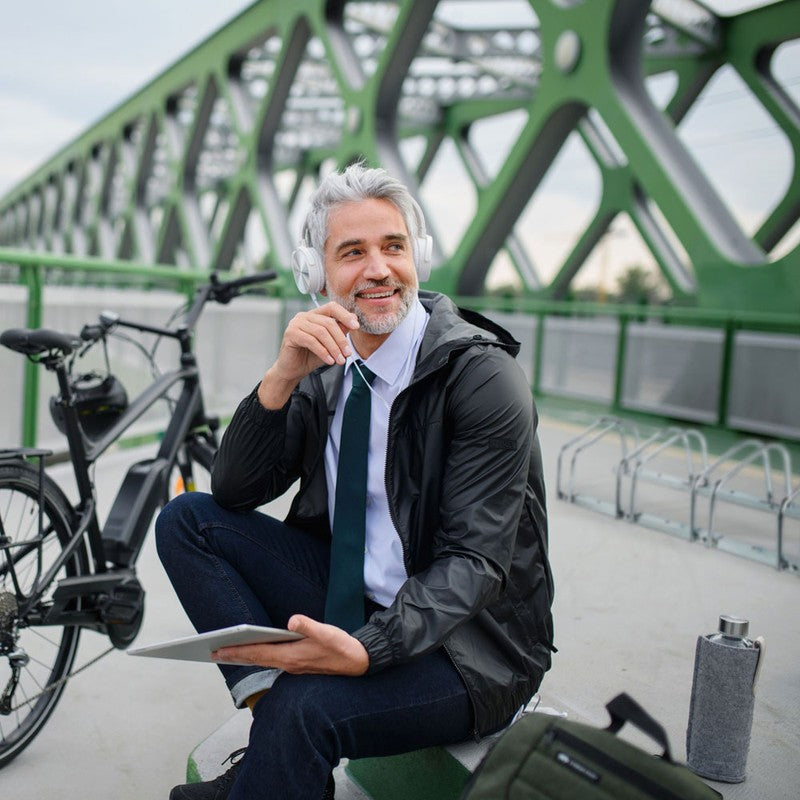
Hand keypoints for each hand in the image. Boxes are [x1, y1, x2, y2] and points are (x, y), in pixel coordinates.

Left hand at [210, 614, 368, 675]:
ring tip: (227, 652)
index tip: (218, 649)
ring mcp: (293, 667)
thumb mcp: (327, 632)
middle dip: (234, 655)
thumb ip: (308, 625)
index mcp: (291, 656)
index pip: (257, 653)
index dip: (236, 651)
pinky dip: (258, 657)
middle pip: (255, 659)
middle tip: (213, 652)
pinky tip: (254, 652)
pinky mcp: (298, 665)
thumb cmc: (341, 646)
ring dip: (244, 657)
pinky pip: (271, 662)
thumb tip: (291, 620)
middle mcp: (288, 665)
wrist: (357, 662)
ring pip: (262, 661)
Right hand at [258, 303, 358, 408]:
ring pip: (321, 332)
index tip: (356, 326)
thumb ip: (340, 330)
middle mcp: (304, 316)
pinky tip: (329, 361)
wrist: (293, 370)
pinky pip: (311, 341)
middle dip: (341, 339)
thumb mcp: (330, 343)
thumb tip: (354, 319)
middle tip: (348, 354)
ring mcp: (296, 323)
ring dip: (333, 348)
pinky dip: (323, 352)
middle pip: (328, 322)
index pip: (332, 307)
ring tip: (340, 360)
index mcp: (314, 314)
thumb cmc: (311, 356)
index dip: (345, 315)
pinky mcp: (291, 334)